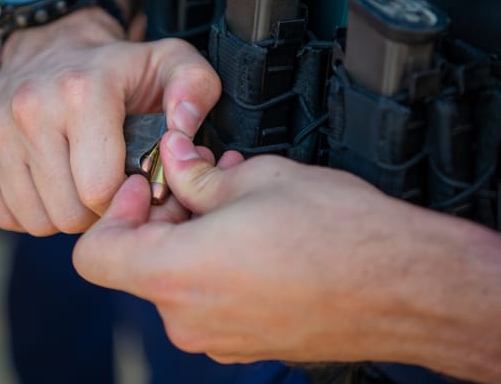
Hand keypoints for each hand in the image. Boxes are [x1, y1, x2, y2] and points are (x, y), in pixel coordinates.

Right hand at [0, 9, 221, 234]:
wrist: (52, 45)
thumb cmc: (117, 67)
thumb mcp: (170, 64)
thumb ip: (194, 92)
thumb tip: (183, 133)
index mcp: (82, 92)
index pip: (100, 191)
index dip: (122, 198)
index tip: (129, 177)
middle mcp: (27, 109)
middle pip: (68, 213)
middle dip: (94, 208)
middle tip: (103, 179)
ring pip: (36, 220)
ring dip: (62, 211)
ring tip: (75, 178)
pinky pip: (3, 215)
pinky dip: (30, 209)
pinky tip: (47, 179)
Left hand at [73, 130, 444, 365]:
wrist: (406, 288)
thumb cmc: (339, 235)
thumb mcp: (255, 180)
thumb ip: (197, 174)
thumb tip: (175, 159)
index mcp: (177, 276)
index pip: (94, 255)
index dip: (113, 211)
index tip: (144, 185)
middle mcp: (189, 318)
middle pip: (138, 263)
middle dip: (159, 216)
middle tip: (194, 177)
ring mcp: (218, 337)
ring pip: (176, 278)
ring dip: (190, 235)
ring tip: (231, 197)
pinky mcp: (246, 342)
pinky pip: (208, 297)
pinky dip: (214, 262)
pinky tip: (250, 230)